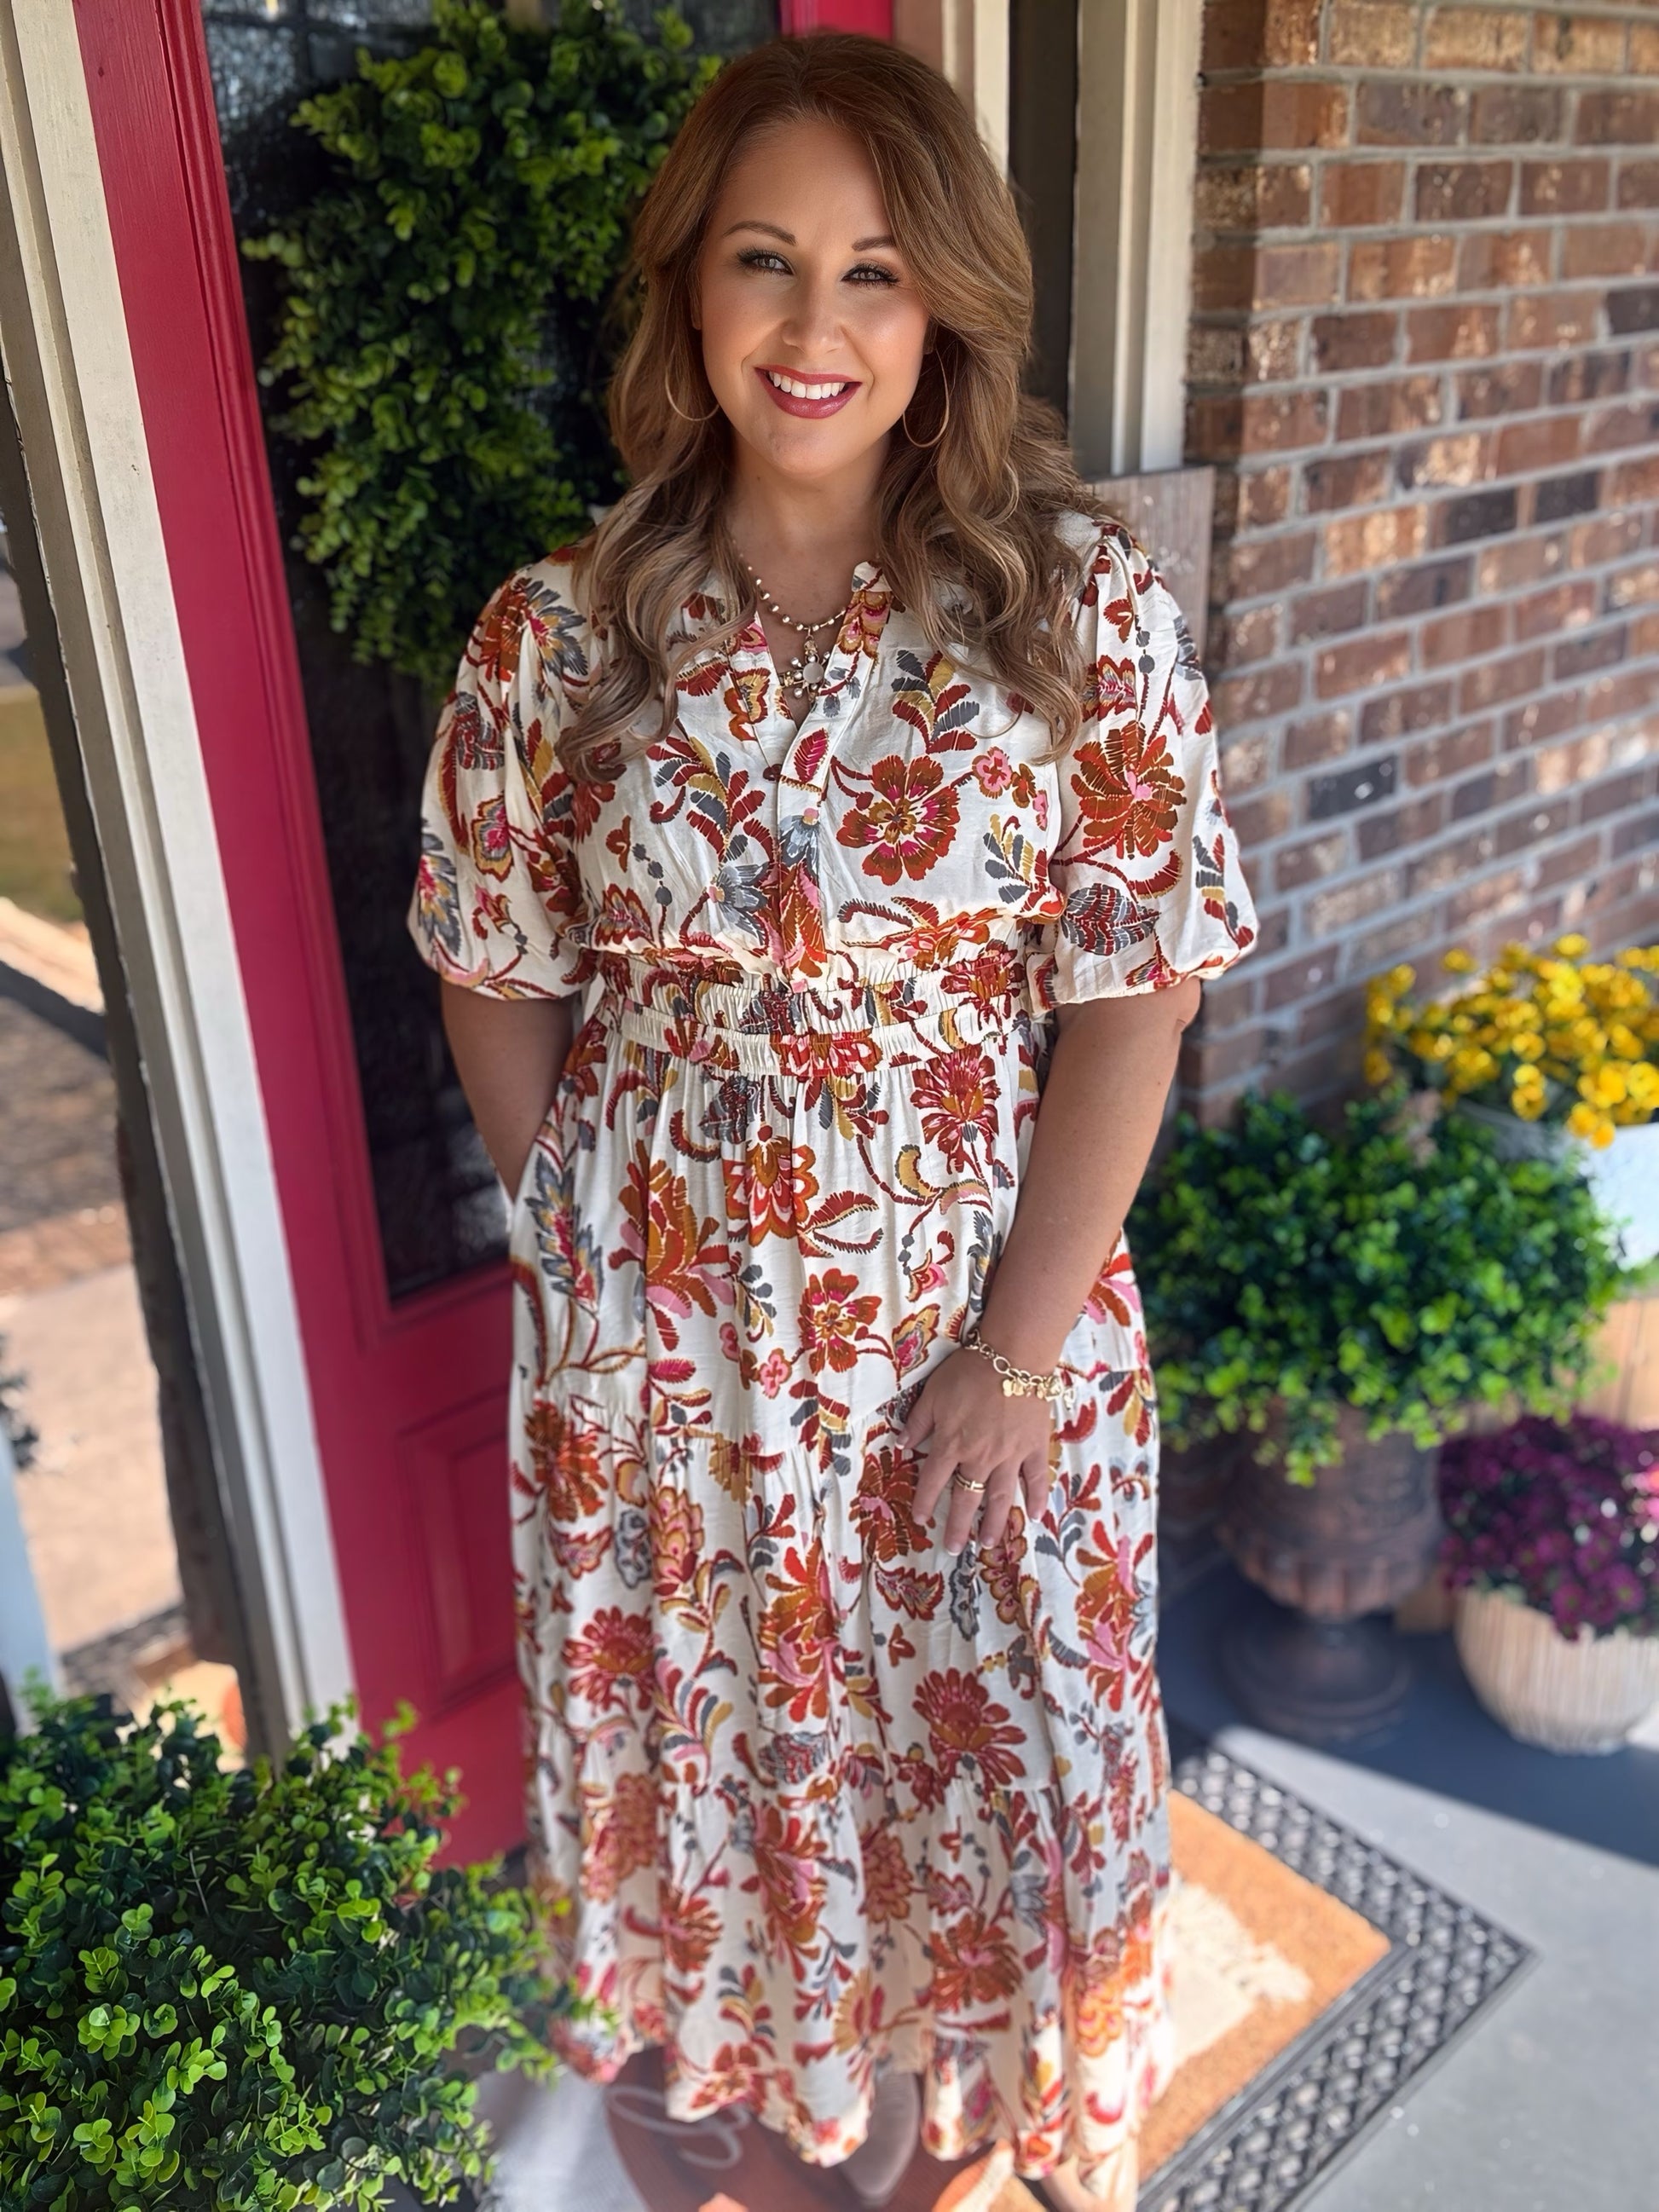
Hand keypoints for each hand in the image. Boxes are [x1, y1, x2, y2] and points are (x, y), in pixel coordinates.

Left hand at [901, 1348, 1056, 1554]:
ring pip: (1001, 1498)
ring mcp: (1011, 1456)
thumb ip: (918, 1423)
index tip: (921, 1519)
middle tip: (954, 1549)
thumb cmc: (970, 1371)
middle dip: (959, 1526)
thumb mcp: (933, 1393)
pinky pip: (1036, 1479)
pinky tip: (1034, 1517)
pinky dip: (1036, 1498)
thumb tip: (901, 1445)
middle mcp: (980, 1457)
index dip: (924, 1501)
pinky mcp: (1035, 1447)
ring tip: (989, 1544)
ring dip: (994, 1523)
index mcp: (952, 1444)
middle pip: (967, 1499)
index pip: (933, 1481)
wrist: (1014, 1357)